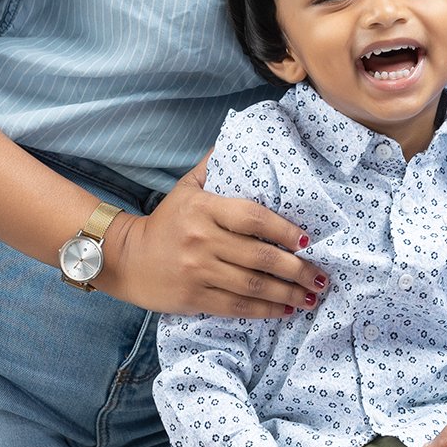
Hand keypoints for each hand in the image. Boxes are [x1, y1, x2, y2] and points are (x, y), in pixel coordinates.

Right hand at [106, 154, 326, 316]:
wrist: (126, 258)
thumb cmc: (166, 221)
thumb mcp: (187, 188)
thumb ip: (215, 166)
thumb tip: (243, 136)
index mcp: (204, 209)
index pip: (253, 218)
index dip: (285, 230)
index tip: (308, 240)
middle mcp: (202, 240)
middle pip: (260, 257)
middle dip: (297, 269)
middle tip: (320, 277)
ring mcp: (198, 271)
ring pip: (253, 285)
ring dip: (288, 294)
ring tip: (311, 296)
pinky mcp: (194, 298)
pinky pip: (237, 307)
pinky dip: (265, 311)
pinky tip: (286, 310)